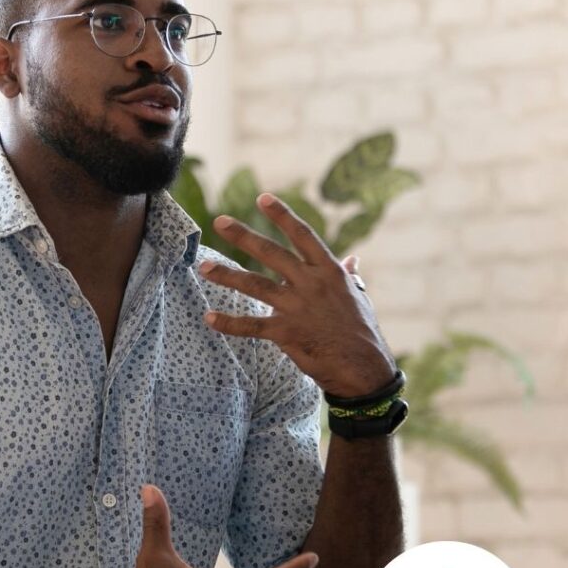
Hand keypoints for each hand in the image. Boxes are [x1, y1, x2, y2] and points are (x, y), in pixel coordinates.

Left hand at [198, 194, 395, 398]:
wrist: (364, 369)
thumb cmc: (362, 331)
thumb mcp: (359, 297)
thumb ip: (348, 275)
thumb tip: (352, 258)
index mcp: (329, 271)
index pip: (303, 236)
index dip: (283, 216)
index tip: (262, 198)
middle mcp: (311, 284)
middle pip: (271, 253)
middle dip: (244, 236)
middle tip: (219, 221)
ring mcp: (297, 307)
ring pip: (255, 285)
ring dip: (227, 275)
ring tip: (204, 266)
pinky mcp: (286, 332)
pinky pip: (251, 326)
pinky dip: (229, 323)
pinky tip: (209, 318)